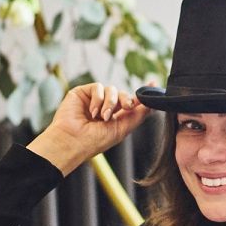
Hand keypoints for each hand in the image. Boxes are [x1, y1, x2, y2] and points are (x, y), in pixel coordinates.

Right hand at [28, 82, 155, 175]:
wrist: (73, 141)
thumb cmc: (95, 141)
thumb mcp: (123, 128)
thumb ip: (139, 115)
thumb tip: (152, 102)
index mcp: (115, 117)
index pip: (130, 102)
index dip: (141, 94)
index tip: (153, 84)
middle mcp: (104, 107)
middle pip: (123, 94)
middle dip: (127, 100)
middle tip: (127, 107)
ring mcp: (93, 99)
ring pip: (111, 89)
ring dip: (110, 103)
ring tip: (102, 117)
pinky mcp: (82, 93)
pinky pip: (98, 87)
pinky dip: (98, 99)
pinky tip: (92, 112)